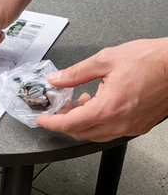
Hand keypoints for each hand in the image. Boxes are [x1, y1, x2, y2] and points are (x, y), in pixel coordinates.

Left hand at [36, 39, 167, 141]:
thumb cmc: (152, 60)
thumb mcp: (106, 60)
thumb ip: (76, 73)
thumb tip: (57, 79)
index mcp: (107, 108)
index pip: (69, 124)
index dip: (51, 122)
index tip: (42, 119)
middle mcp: (118, 123)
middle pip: (80, 133)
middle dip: (65, 122)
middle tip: (59, 107)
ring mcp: (130, 127)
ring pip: (95, 135)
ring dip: (82, 123)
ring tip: (80, 103)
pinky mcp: (139, 127)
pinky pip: (111, 132)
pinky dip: (99, 123)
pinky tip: (99, 106)